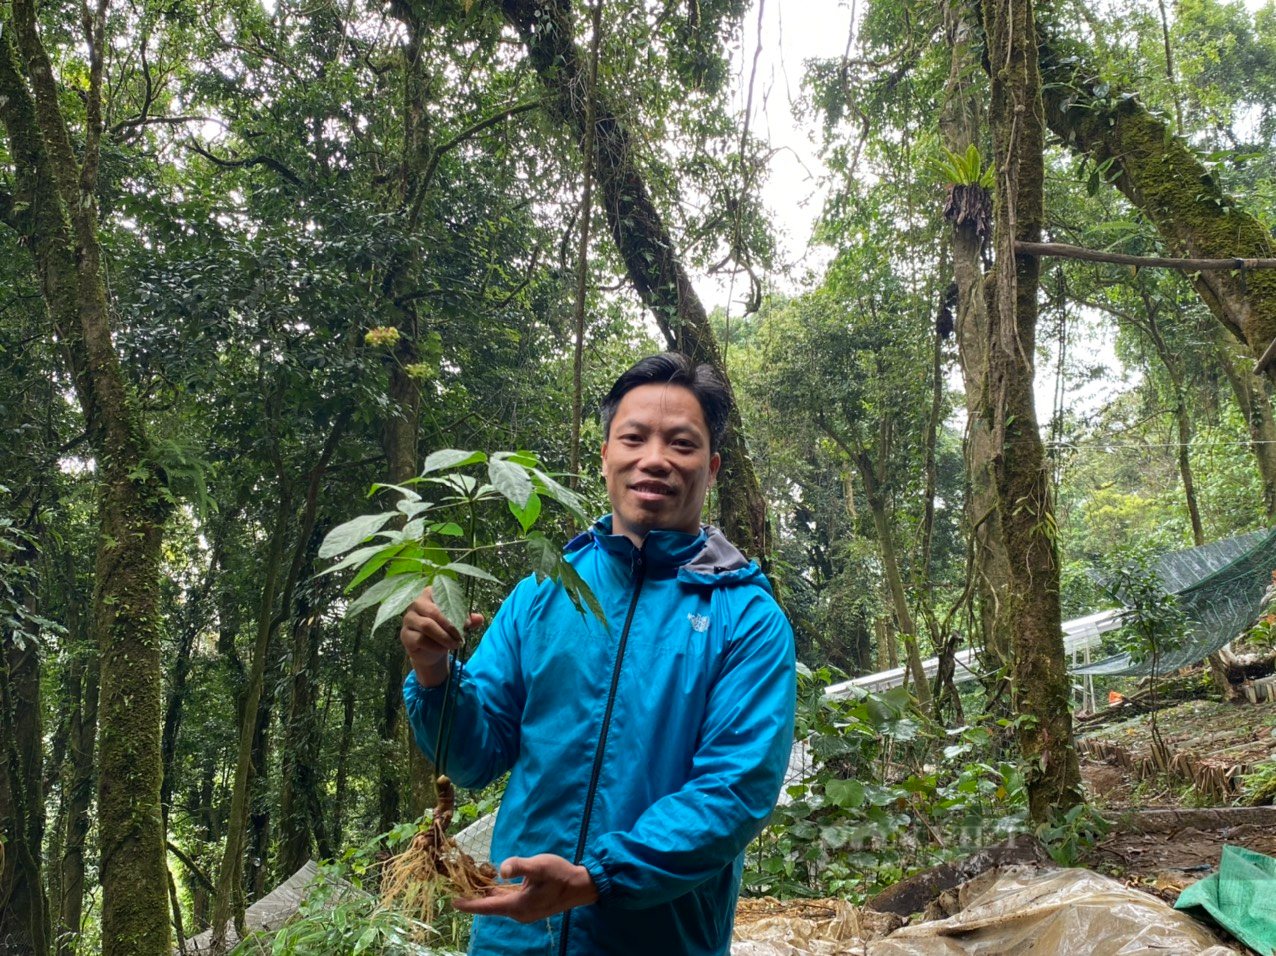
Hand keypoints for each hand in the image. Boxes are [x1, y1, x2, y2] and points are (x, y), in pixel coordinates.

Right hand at [399, 586, 483, 687]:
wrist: (430, 650)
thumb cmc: (444, 629)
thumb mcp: (458, 623)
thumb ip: (468, 620)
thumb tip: (479, 618)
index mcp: (430, 593)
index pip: (443, 598)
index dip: (457, 610)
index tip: (468, 624)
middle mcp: (416, 603)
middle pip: (434, 612)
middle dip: (451, 626)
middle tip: (462, 637)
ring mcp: (408, 618)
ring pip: (427, 626)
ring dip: (444, 637)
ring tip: (455, 645)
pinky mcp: (405, 634)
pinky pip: (420, 639)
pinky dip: (435, 646)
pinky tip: (442, 649)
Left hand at [453, 854, 598, 922]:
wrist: (580, 886)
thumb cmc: (560, 874)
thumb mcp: (539, 866)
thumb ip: (519, 866)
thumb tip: (501, 870)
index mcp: (518, 906)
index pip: (487, 907)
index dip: (470, 904)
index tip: (453, 902)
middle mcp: (519, 913)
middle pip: (491, 907)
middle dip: (475, 898)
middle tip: (459, 887)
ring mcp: (525, 912)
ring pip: (499, 904)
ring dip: (486, 896)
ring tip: (471, 884)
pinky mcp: (530, 906)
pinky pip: (508, 902)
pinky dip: (497, 894)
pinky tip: (492, 884)